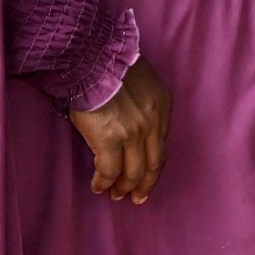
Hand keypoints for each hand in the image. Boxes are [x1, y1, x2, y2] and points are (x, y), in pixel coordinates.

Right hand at [70, 55, 171, 203]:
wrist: (92, 57)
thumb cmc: (110, 64)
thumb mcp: (140, 81)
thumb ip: (142, 103)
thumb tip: (130, 122)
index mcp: (162, 106)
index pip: (161, 145)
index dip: (154, 166)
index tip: (148, 177)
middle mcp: (152, 122)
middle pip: (153, 163)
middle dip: (145, 184)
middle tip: (137, 197)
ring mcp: (132, 133)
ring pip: (133, 172)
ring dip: (124, 187)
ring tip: (115, 195)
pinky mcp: (109, 140)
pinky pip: (109, 170)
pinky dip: (104, 182)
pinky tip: (98, 187)